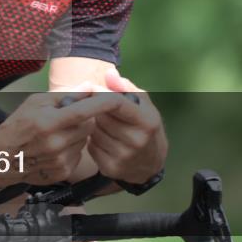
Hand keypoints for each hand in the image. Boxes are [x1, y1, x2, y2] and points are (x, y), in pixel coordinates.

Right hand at [0, 84, 125, 187]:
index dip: (101, 103)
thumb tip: (88, 86)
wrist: (2, 159)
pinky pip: (79, 154)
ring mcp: (60, 160)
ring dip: (78, 134)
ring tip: (59, 133)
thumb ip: (63, 95)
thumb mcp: (35, 102)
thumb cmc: (17, 126)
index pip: (83, 111)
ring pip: (85, 140)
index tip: (113, 97)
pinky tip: (56, 147)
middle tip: (70, 116)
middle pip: (89, 126)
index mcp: (48, 123)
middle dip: (85, 119)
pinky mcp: (63, 172)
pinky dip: (72, 148)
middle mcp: (56, 144)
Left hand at [86, 69, 167, 184]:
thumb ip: (126, 87)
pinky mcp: (110, 168)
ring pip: (93, 130)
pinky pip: (90, 146)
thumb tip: (109, 73)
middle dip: (97, 108)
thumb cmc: (146, 126)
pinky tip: (104, 139)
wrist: (151, 165)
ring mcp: (123, 157)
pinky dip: (92, 139)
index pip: (116, 102)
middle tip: (101, 107)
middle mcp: (136, 141)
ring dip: (94, 124)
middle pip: (101, 116)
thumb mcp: (144, 105)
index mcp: (147, 122)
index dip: (100, 92)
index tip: (92, 87)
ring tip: (105, 123)